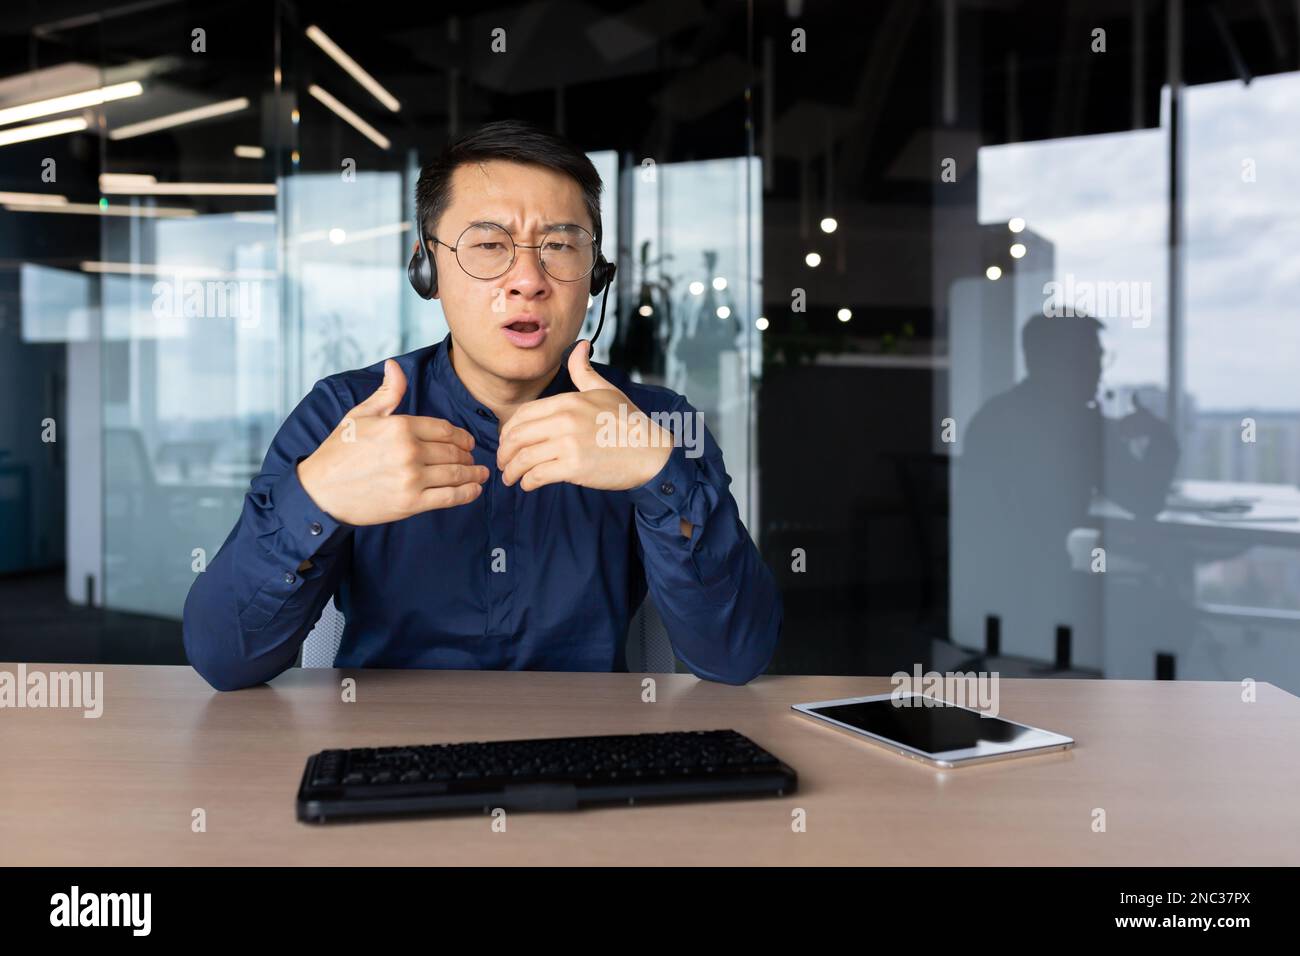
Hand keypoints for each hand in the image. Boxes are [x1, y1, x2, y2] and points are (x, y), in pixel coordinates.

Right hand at [296, 359, 488, 524]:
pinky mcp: (410, 503)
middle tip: (474, 458)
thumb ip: (386, 393)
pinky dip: (467, 493)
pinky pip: (449, 497)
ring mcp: (411, 478)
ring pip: (455, 473)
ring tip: (480, 474)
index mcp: (399, 426)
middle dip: (468, 455)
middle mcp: (408, 451)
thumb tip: (394, 365)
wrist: (319, 491)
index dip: (461, 435)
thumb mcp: (360, 415)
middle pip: (453, 451)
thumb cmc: (339, 452)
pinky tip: (474, 490)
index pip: (444, 429)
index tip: (467, 441)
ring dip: (473, 473)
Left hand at [497, 341, 673, 492]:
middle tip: (504, 463)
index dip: (508, 431)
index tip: (507, 442)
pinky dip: (528, 482)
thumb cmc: (629, 423)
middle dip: (504, 452)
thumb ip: (583, 371)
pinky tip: (528, 485)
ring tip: (511, 478)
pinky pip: (538, 475)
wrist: (652, 452)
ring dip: (511, 471)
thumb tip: (579, 345)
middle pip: (517, 436)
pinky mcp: (574, 467)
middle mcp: (564, 420)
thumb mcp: (605, 390)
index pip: (523, 414)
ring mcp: (568, 444)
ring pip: (523, 458)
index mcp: (568, 401)